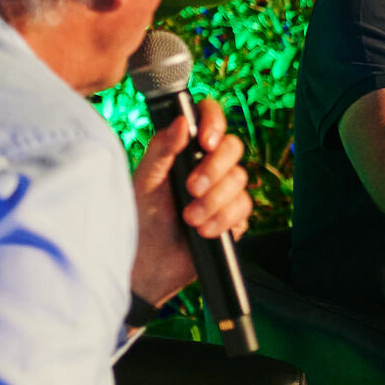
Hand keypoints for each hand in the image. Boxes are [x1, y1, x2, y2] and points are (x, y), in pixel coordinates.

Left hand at [130, 98, 251, 305]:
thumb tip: (182, 120)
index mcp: (185, 150)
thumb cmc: (140, 218)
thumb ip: (162, 148)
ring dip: (214, 202)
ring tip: (190, 218)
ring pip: (240, 181)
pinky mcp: (233, 218)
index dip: (214, 123)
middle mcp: (207, 166)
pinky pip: (244, 210)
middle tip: (191, 188)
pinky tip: (203, 231)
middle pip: (233, 148)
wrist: (149, 264)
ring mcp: (222, 192)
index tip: (206, 141)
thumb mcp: (145, 180)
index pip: (210, 119)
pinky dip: (223, 221)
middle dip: (214, 170)